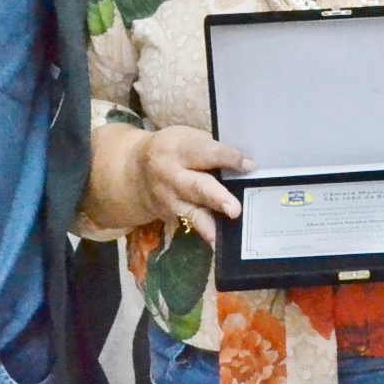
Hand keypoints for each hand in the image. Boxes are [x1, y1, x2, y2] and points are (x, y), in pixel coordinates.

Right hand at [131, 125, 253, 232]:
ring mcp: (170, 200)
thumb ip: (211, 149)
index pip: (205, 152)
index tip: (250, 165)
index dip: (227, 158)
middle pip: (196, 187)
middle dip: (216, 198)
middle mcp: (171, 176)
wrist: (134, 172)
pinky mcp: (172, 217)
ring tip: (224, 234)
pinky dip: (206, 234)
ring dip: (210, 225)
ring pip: (193, 213)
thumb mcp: (187, 139)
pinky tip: (218, 245)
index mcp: (177, 149)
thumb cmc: (173, 150)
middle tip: (235, 209)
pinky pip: (192, 225)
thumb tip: (246, 164)